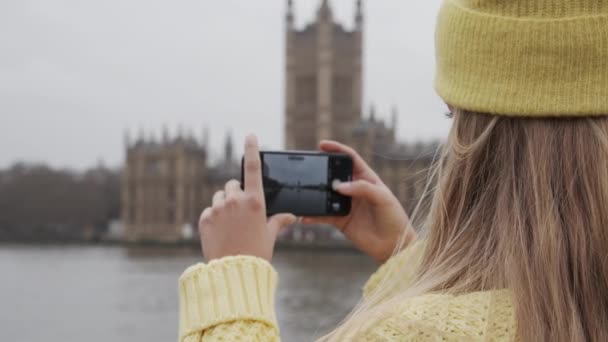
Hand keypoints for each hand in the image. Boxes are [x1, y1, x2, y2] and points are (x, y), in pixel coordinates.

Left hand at [199, 135, 295, 261]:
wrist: (233, 273)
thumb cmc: (256, 253)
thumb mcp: (269, 236)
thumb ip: (278, 221)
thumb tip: (291, 216)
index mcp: (255, 201)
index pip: (253, 168)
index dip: (251, 149)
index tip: (250, 136)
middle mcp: (235, 201)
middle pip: (233, 185)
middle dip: (236, 193)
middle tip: (241, 211)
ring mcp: (218, 209)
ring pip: (219, 197)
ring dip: (224, 205)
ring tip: (231, 225)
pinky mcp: (204, 219)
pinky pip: (209, 211)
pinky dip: (214, 218)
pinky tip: (221, 233)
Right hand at [302, 141, 415, 263]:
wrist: (394, 245)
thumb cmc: (394, 218)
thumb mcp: (383, 198)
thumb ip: (362, 188)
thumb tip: (339, 186)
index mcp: (367, 178)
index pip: (350, 158)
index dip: (337, 149)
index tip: (322, 145)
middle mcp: (354, 189)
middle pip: (335, 175)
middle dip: (322, 171)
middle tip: (311, 170)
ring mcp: (346, 204)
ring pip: (327, 195)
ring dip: (316, 194)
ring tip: (305, 192)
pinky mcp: (340, 220)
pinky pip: (323, 215)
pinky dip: (314, 216)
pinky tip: (305, 216)